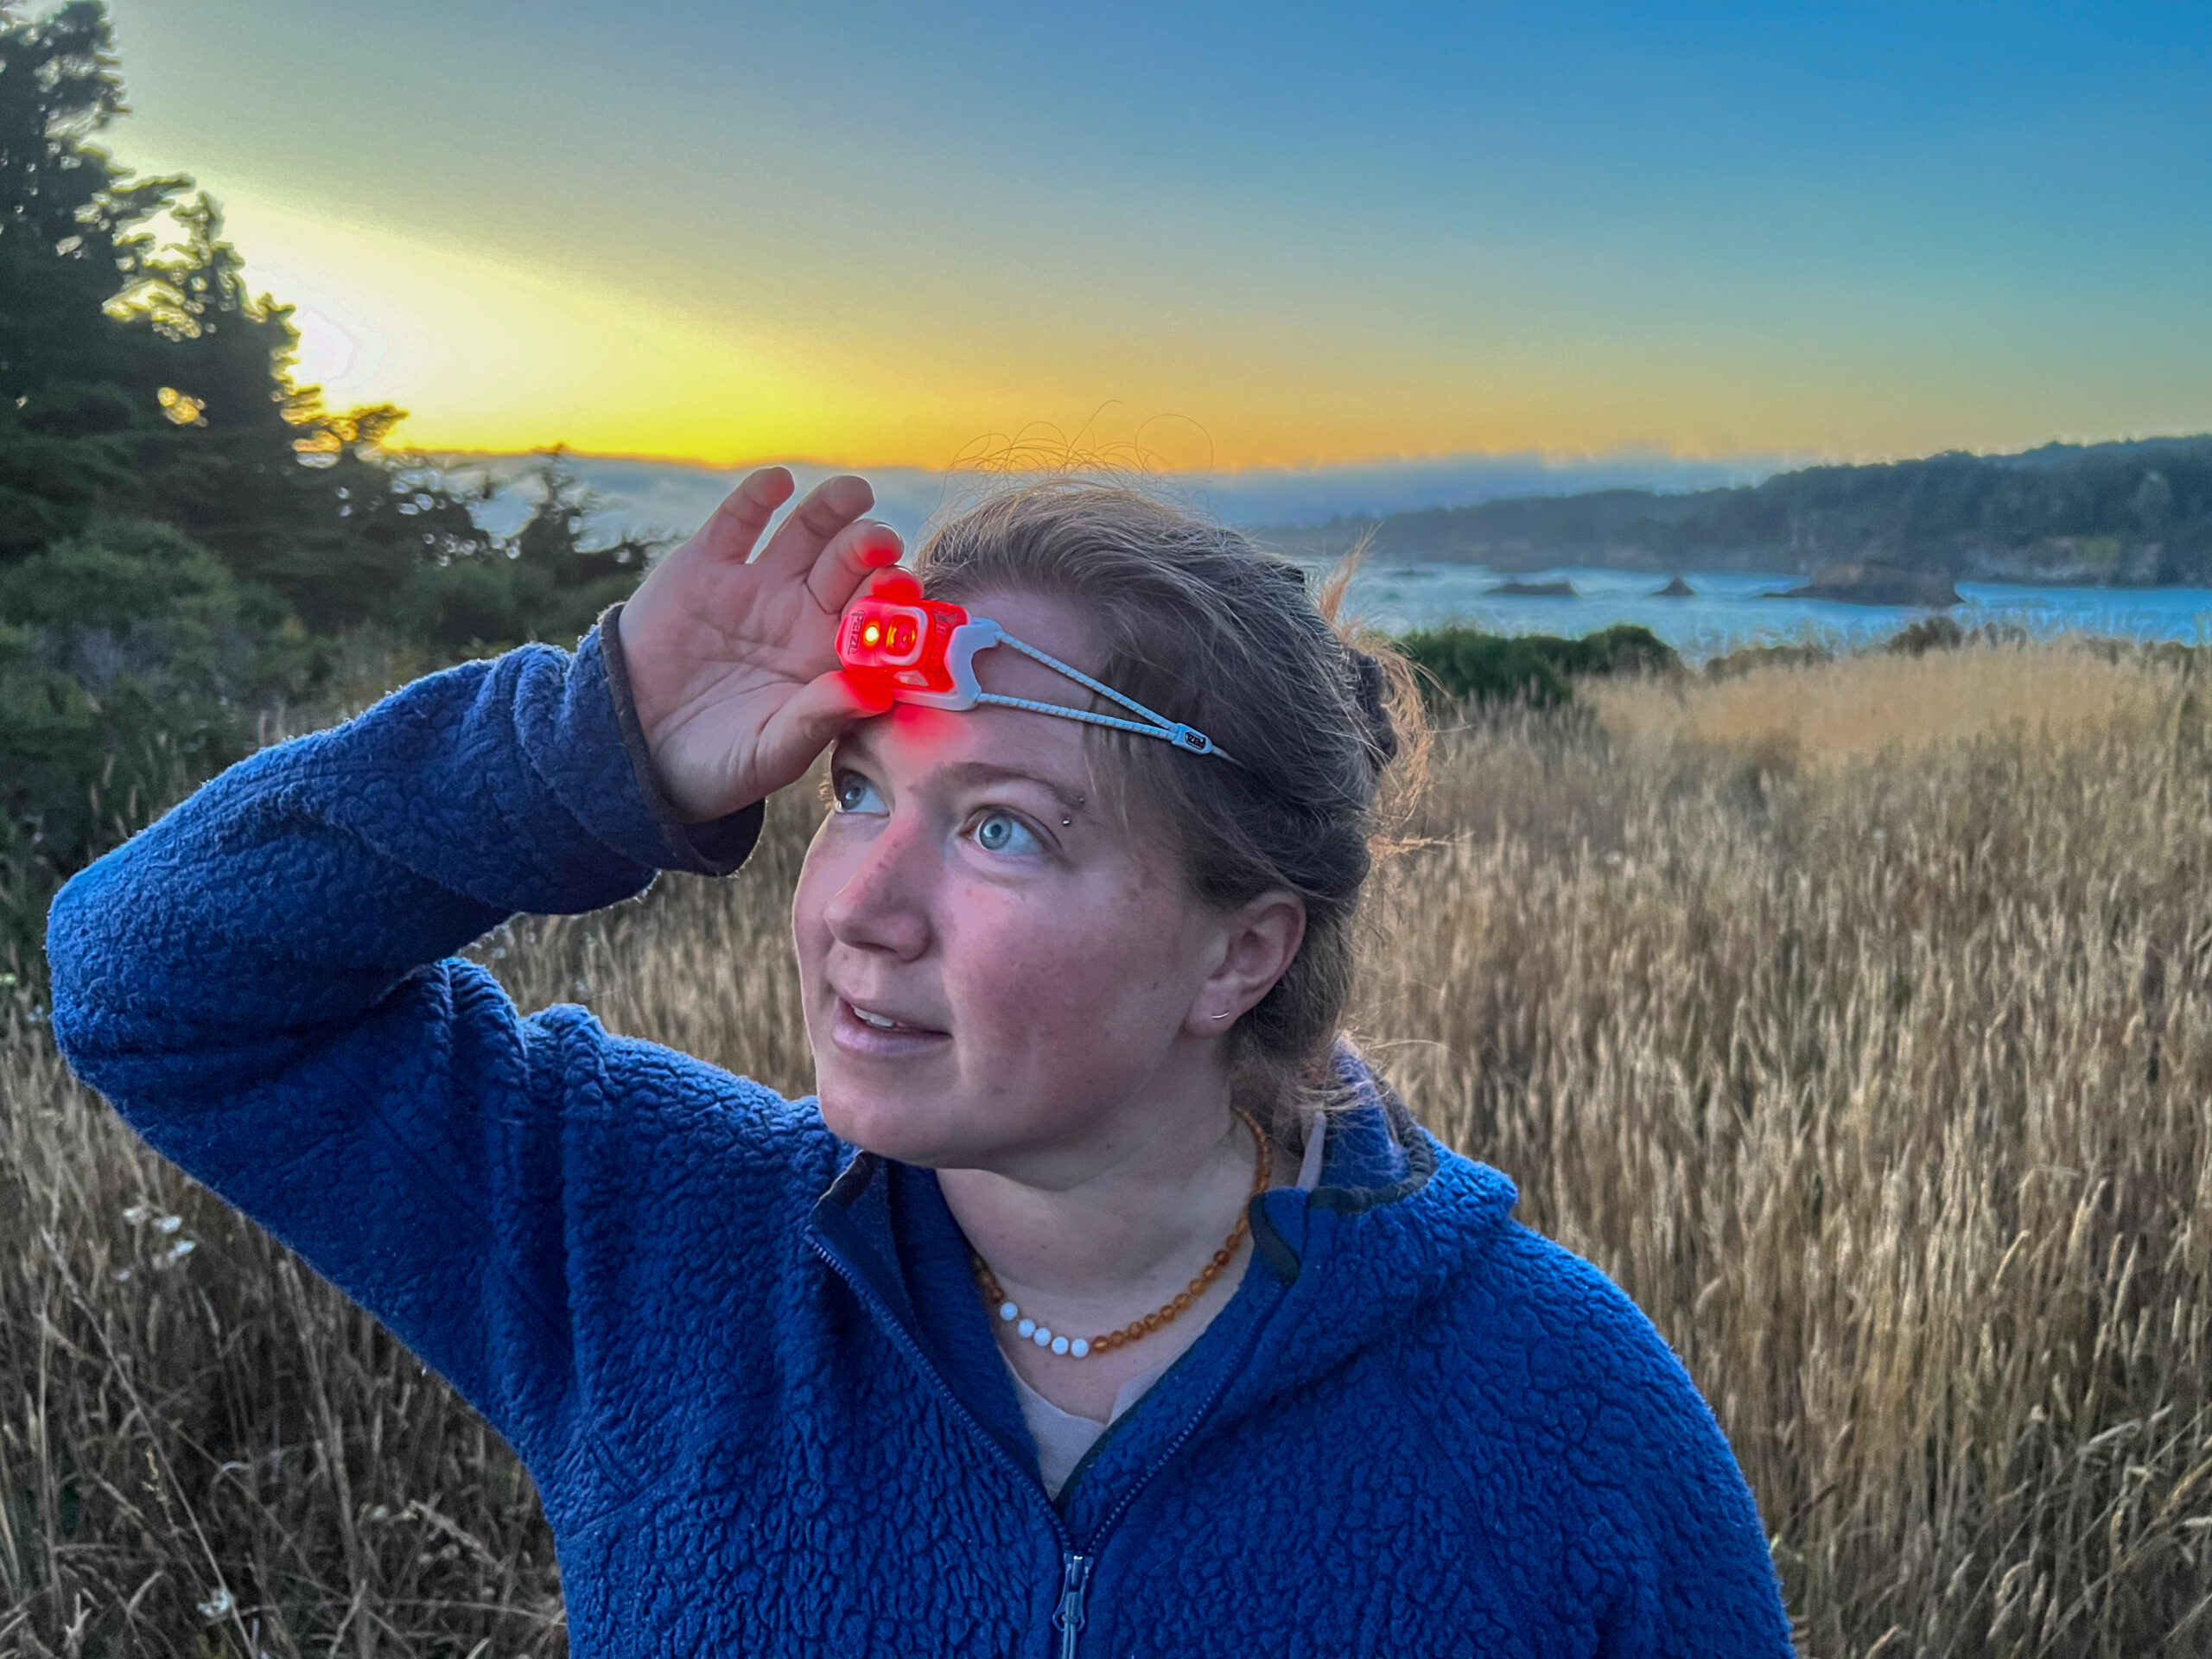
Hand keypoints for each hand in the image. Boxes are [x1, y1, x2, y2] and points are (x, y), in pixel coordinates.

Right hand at [616, 468, 901, 821]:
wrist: (632, 748)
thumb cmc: (716, 764)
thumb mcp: (768, 753)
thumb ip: (819, 720)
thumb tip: (874, 691)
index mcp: (831, 659)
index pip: (876, 620)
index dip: (892, 605)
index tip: (904, 593)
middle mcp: (803, 613)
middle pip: (850, 568)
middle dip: (869, 550)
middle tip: (882, 542)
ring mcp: (758, 584)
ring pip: (807, 533)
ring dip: (833, 511)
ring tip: (853, 495)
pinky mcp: (708, 563)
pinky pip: (740, 521)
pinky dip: (759, 497)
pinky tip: (778, 483)